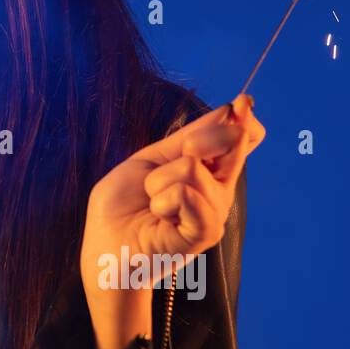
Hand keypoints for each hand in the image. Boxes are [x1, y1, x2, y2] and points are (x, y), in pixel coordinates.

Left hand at [80, 95, 265, 348]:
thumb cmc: (123, 205)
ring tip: (152, 203)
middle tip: (162, 170)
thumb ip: (190, 137)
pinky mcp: (204, 233)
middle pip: (231, 143)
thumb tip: (231, 109)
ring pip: (192, 167)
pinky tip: (158, 216)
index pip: (243, 137)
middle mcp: (219, 189)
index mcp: (208, 169)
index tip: (241, 103)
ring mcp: (215, 211)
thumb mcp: (151, 159)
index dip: (244, 117)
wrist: (105, 245)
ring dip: (157, 181)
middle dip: (194, 141)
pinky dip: (163, 199)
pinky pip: (188, 194)